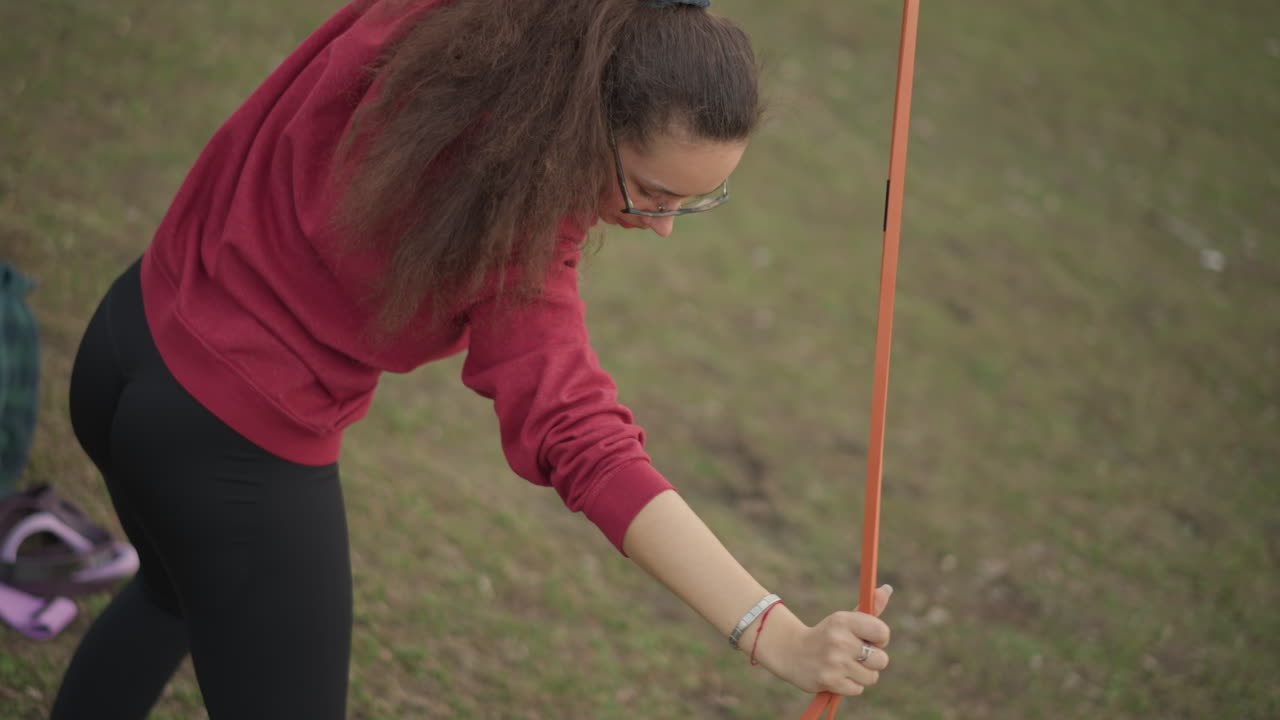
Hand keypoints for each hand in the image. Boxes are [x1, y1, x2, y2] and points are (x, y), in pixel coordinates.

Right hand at [757, 585, 892, 696]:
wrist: (792, 652)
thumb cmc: (827, 635)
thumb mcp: (845, 619)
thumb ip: (869, 607)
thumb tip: (887, 589)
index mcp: (844, 621)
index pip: (882, 632)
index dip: (880, 639)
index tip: (869, 639)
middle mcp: (840, 640)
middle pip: (882, 660)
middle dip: (873, 660)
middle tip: (856, 655)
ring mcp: (834, 662)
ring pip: (871, 677)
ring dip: (862, 674)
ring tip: (846, 665)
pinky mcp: (830, 681)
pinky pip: (858, 689)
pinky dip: (851, 685)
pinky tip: (838, 675)